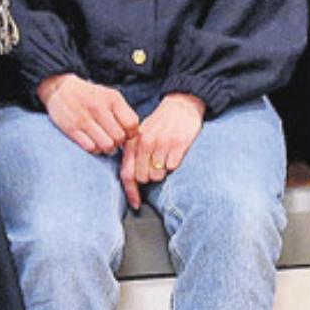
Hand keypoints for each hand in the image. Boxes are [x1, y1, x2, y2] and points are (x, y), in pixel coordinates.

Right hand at [37, 73, 138, 153]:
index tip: (126, 133)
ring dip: (107, 148)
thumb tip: (134, 134)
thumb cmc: (90, 96)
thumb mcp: (110, 96)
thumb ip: (123, 112)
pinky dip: (94, 149)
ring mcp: (84, 119)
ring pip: (106, 145)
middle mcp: (99, 108)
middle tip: (114, 139)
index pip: (132, 124)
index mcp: (112, 99)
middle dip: (119, 142)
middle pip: (119, 137)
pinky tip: (93, 142)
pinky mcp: (71, 129)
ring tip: (104, 142)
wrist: (60, 89)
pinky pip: (90, 148)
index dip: (132, 133)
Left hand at [122, 94, 204, 209]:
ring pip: (159, 175)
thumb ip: (134, 155)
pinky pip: (173, 166)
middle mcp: (145, 142)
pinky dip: (174, 164)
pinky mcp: (178, 143)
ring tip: (166, 156)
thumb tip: (131, 181)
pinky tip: (175, 152)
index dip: (131, 192)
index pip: (127, 173)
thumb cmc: (160, 124)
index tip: (136, 204)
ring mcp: (162, 142)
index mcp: (134, 141)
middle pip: (143, 178)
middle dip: (150, 177)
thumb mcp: (142, 135)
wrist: (181, 104)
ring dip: (163, 171)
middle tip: (157, 165)